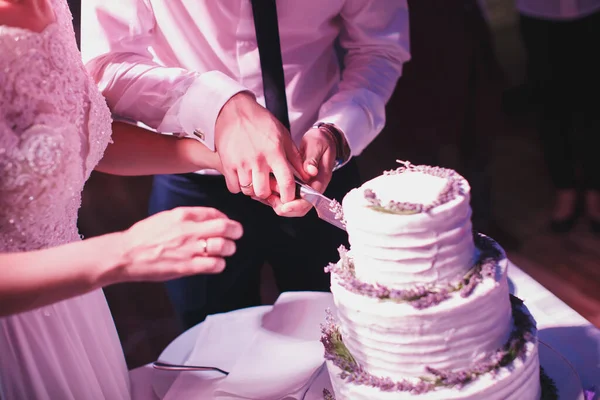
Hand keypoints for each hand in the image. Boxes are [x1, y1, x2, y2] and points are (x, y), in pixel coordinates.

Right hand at [108, 207, 242, 282]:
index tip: (226, 224)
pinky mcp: (187, 267)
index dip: (226, 218)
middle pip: (225, 227)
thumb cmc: (144, 236)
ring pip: (224, 246)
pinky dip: (220, 264)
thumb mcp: (166, 217)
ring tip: (226, 251)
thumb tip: (209, 218)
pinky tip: (215, 264)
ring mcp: (189, 249)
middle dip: (236, 231)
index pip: (215, 213)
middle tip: (236, 235)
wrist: (125, 255)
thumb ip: (188, 217)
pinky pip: (214, 265)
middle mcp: (189, 230)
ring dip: (229, 249)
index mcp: (183, 214)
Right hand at [214, 92, 308, 202]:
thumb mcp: (283, 136)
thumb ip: (295, 158)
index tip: (288, 198)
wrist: (235, 111)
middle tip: (268, 188)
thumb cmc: (260, 122)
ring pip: (248, 191)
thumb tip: (306, 175)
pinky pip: (233, 187)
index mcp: (274, 153)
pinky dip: (238, 187)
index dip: (289, 195)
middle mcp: (257, 160)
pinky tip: (243, 177)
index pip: (286, 182)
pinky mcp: (227, 164)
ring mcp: (240, 163)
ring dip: (252, 190)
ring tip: (255, 180)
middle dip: (267, 194)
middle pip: (263, 192)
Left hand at [263, 127, 336, 216]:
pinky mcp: (296, 186)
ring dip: (276, 203)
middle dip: (284, 208)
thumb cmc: (320, 142)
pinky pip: (285, 197)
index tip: (285, 205)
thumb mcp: (317, 146)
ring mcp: (304, 188)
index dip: (297, 205)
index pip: (310, 200)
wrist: (321, 140)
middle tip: (269, 199)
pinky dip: (273, 197)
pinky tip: (262, 191)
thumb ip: (312, 159)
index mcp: (320, 181)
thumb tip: (310, 171)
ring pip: (290, 206)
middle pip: (299, 208)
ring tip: (263, 195)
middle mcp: (312, 188)